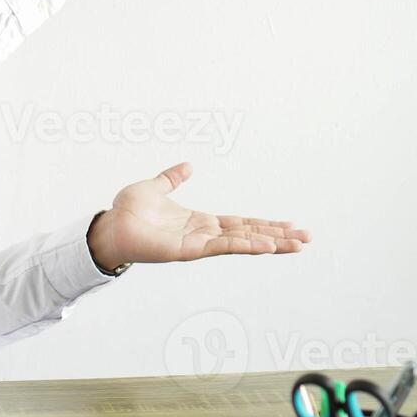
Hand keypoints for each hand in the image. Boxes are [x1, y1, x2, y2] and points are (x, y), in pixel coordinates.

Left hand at [87, 162, 309, 270]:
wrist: (109, 225)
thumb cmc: (128, 211)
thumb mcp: (155, 187)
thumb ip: (172, 178)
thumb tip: (188, 166)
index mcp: (200, 221)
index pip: (240, 222)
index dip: (265, 224)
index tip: (290, 225)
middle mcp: (204, 234)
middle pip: (249, 234)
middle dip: (278, 236)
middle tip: (307, 238)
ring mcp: (198, 244)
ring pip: (242, 242)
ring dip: (270, 243)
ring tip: (297, 244)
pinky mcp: (188, 251)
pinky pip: (222, 247)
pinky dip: (245, 245)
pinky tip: (266, 246)